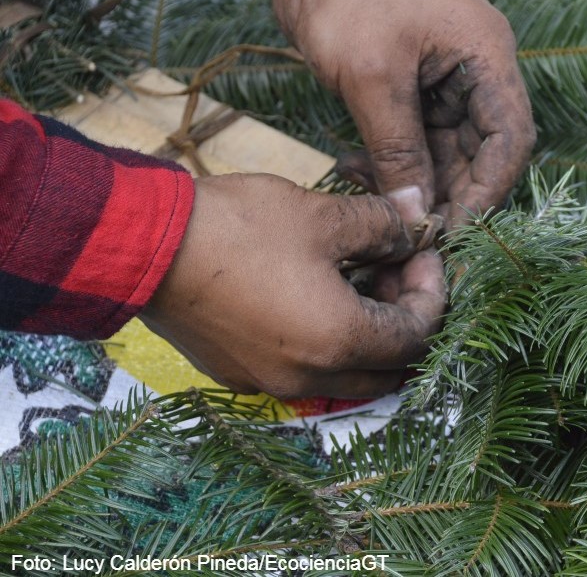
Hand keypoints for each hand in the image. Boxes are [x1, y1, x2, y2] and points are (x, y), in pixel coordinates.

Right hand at [139, 173, 444, 397]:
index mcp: (339, 344)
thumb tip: (420, 215)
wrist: (142, 245)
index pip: (417, 336)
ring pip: (347, 373)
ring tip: (359, 272)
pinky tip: (316, 290)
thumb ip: (384, 223)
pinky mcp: (239, 374)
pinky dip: (328, 340)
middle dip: (405, 317)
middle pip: (389, 367)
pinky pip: (305, 369)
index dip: (432, 291)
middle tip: (397, 266)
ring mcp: (270, 383)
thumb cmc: (238, 228)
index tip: (422, 251)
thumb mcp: (323, 216)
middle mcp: (309, 378)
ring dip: (368, 331)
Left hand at [271, 0, 536, 227]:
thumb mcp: (372, 79)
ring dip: (413, 181)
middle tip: (411, 229)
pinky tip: (355, 170)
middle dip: (448, 193)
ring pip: (447, 153)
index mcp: (487, 54)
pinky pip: (417, 142)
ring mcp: (448, 80)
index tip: (454, 229)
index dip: (489, 189)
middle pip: (483, 152)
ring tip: (370, 194)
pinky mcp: (416, 90)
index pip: (511, 138)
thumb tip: (416, 214)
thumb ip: (398, 150)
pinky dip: (392, 162)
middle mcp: (477, 70)